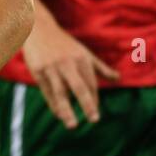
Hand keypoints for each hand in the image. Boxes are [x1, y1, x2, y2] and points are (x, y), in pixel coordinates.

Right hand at [22, 14, 118, 128]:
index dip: (93, 99)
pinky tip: (58, 115)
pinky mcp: (38, 71)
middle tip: (94, 120)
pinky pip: (47, 91)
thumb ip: (101, 68)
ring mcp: (52, 67)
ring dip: (66, 110)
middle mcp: (68, 63)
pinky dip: (53, 104)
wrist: (39, 30)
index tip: (94, 115)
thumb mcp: (84, 53)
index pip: (91, 83)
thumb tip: (118, 79)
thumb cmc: (64, 44)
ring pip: (61, 92)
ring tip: (72, 125)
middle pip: (79, 87)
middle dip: (87, 104)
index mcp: (81, 59)